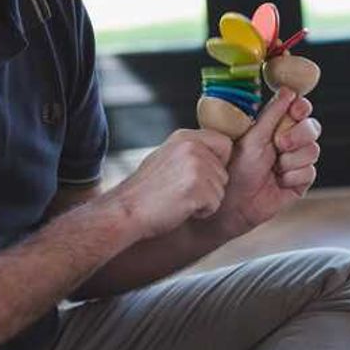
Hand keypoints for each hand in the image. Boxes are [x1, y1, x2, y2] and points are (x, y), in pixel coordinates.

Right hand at [110, 129, 232, 239]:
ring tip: (179, 199)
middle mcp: (192, 147)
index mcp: (185, 137)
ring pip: (221, 190)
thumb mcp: (168, 158)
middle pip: (224, 172)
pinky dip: (201, 212)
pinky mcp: (197, 187)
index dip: (217, 163)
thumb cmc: (146, 191)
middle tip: (181, 190)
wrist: (125, 210)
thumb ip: (192, 152)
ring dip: (205, 200)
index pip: (224, 144)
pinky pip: (215, 204)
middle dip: (210, 186)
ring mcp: (195, 166)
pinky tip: (180, 208)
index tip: (198, 175)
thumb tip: (219, 154)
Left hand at [211, 88, 321, 237]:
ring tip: (274, 168)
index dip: (302, 108)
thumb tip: (288, 91)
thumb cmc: (236, 169)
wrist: (234, 203)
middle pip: (312, 128)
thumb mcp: (253, 138)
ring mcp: (296, 162)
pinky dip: (292, 176)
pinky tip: (278, 182)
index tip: (297, 109)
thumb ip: (273, 114)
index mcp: (276, 127)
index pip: (299, 110)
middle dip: (298, 135)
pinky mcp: (300, 182)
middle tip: (280, 144)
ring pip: (313, 150)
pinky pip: (310, 172)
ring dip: (292, 159)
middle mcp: (289, 143)